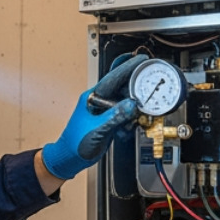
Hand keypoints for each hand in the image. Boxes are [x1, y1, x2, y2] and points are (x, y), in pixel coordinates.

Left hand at [40, 54, 146, 179]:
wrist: (70, 159)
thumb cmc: (74, 143)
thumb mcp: (96, 129)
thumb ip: (115, 116)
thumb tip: (132, 104)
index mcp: (92, 97)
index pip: (113, 77)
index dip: (128, 67)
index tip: (142, 60)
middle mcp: (99, 101)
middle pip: (123, 88)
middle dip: (137, 90)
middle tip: (150, 90)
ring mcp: (105, 110)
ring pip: (126, 102)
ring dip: (133, 110)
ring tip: (137, 116)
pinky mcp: (110, 120)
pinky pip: (125, 115)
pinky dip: (130, 121)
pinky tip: (127, 128)